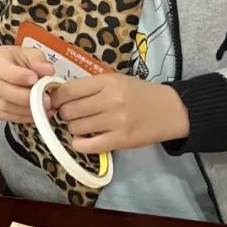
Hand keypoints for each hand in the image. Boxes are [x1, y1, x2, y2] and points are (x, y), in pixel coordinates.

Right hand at [0, 46, 54, 122]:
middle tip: (45, 99)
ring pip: (4, 106)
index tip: (35, 78)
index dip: (19, 76)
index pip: (3, 70)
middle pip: (2, 91)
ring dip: (26, 109)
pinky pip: (7, 116)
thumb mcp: (27, 54)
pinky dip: (23, 117)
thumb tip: (48, 71)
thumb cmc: (12, 62)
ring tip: (44, 107)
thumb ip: (38, 61)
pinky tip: (36, 113)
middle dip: (26, 97)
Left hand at [51, 74, 188, 153]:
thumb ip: (90, 87)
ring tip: (83, 126)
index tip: (56, 102)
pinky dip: (79, 144)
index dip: (57, 98)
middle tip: (72, 115)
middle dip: (65, 114)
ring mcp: (116, 121)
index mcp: (108, 82)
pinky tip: (83, 140)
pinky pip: (87, 146)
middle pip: (69, 110)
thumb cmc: (139, 94)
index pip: (69, 90)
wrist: (170, 110)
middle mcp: (110, 100)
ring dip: (74, 128)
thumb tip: (59, 96)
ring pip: (75, 128)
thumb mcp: (116, 80)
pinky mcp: (120, 140)